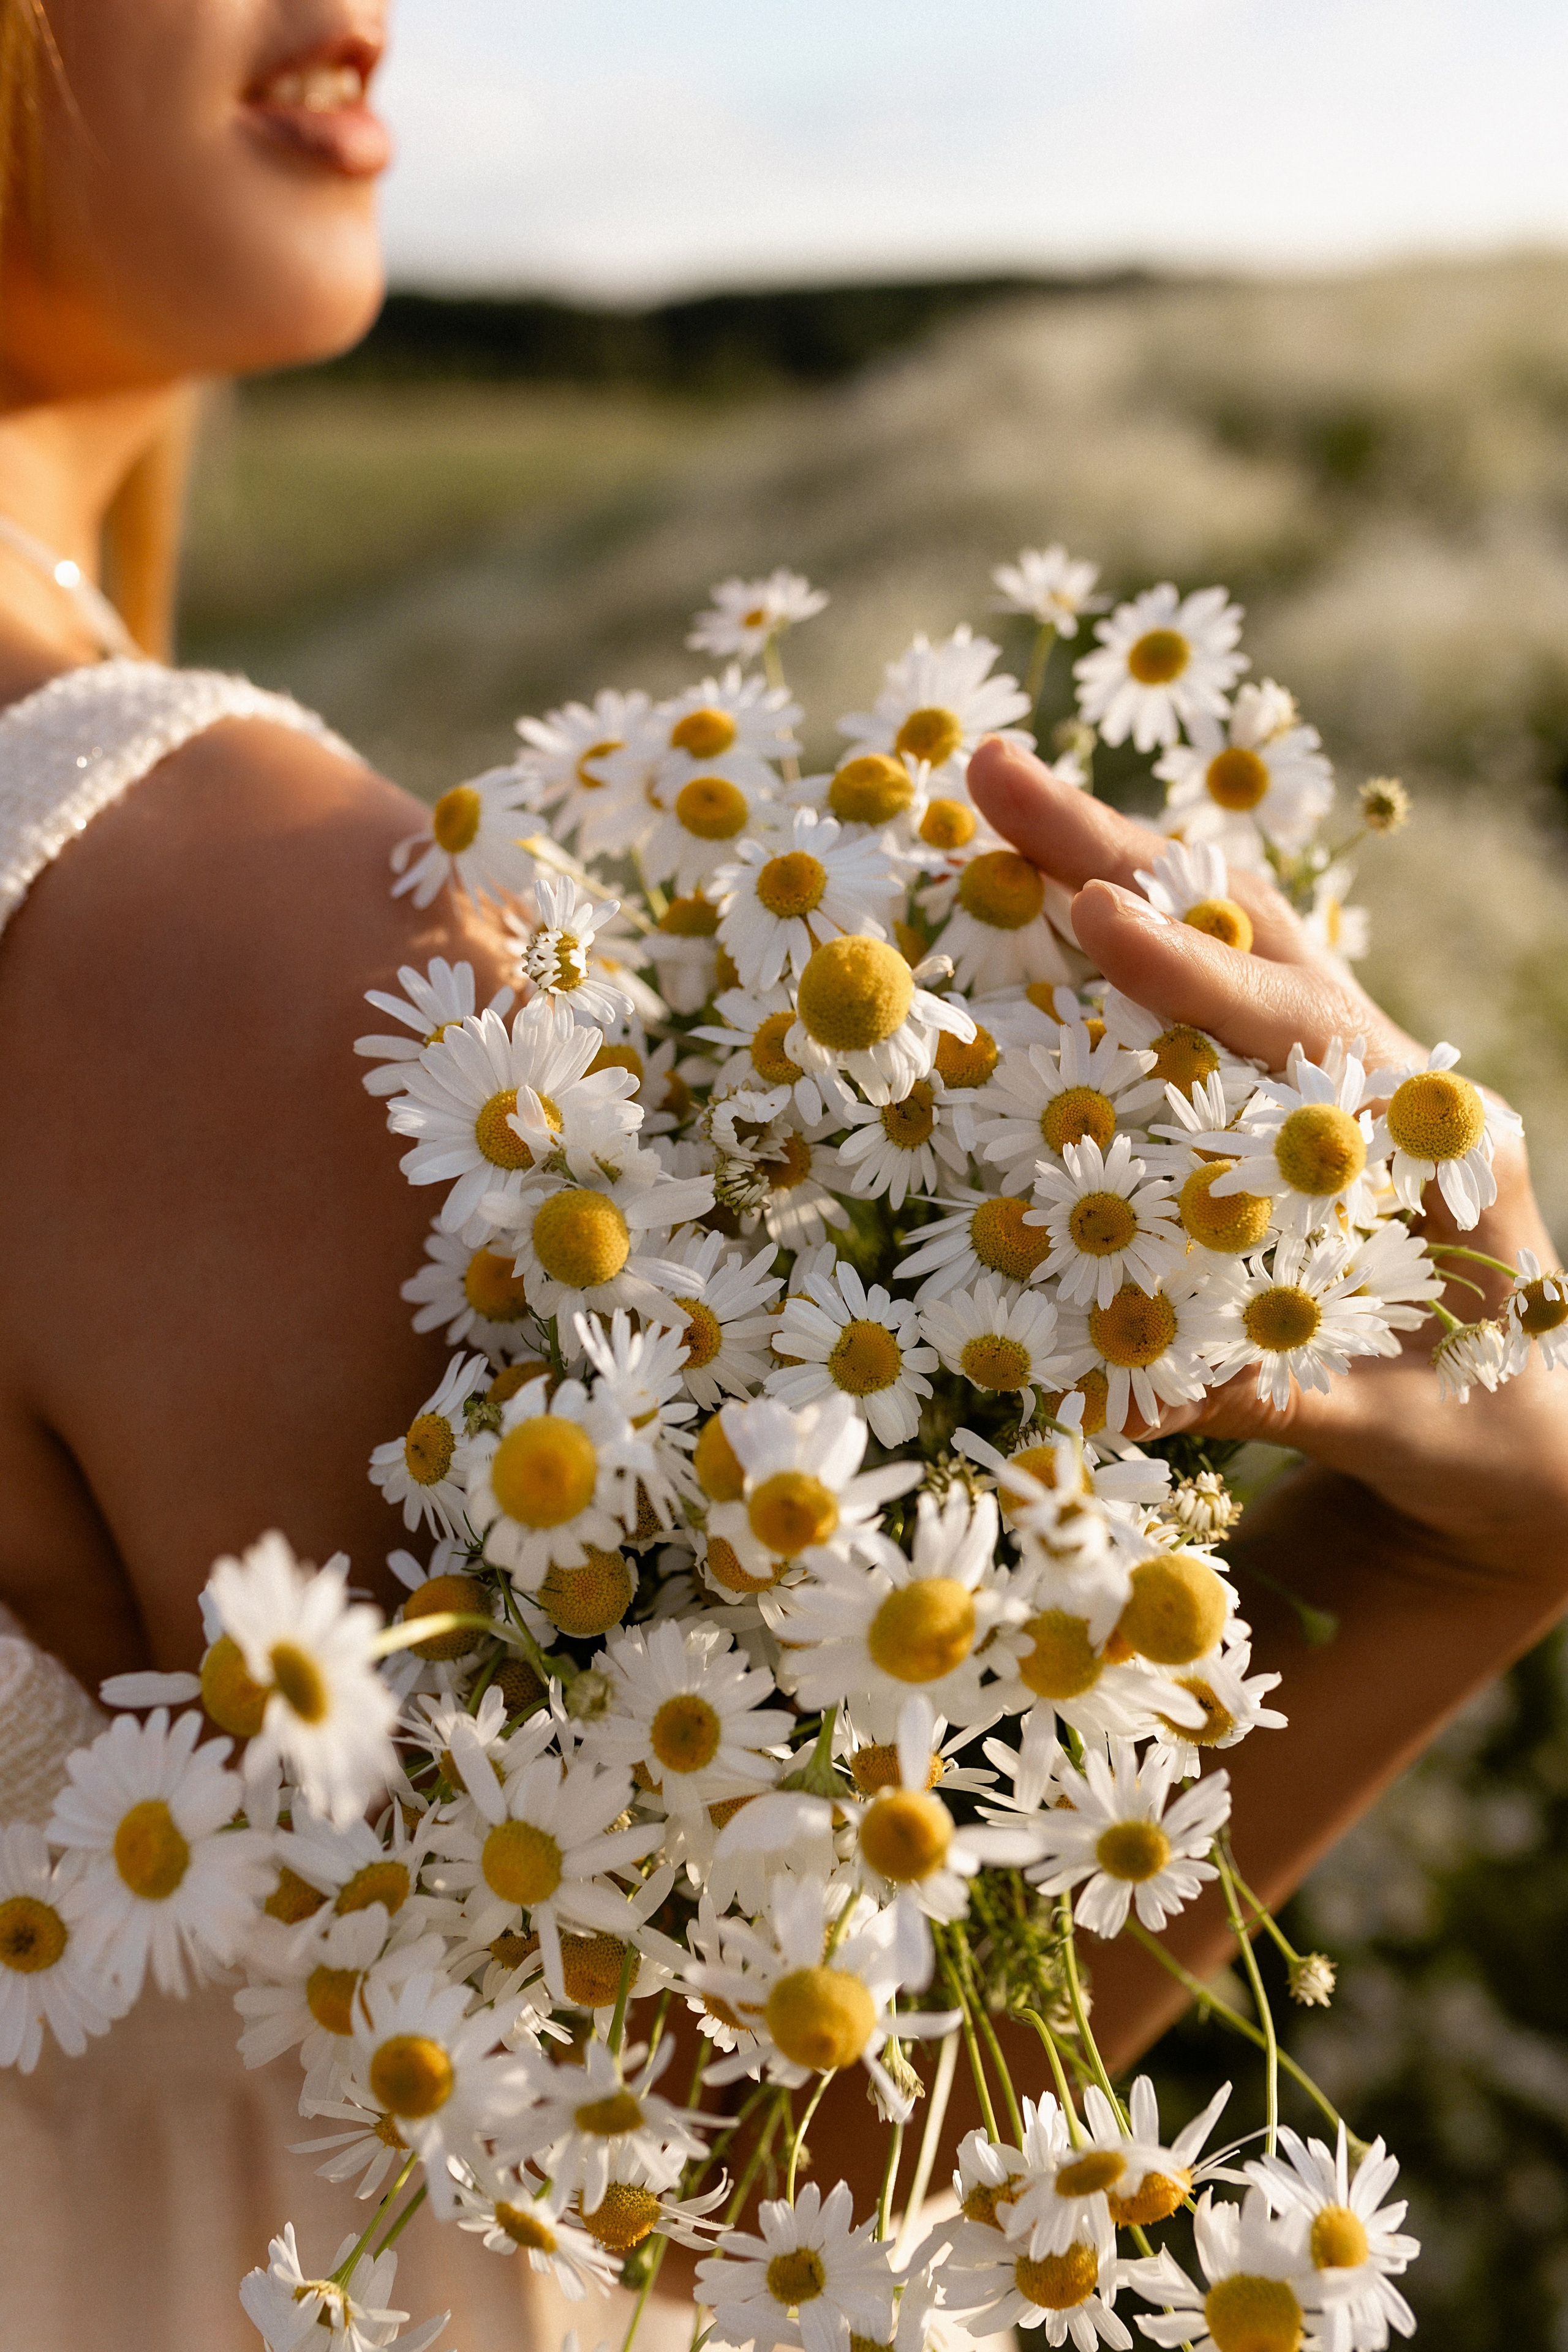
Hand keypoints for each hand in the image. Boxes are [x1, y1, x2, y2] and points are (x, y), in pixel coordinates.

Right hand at [968, 737, 1567, 1594]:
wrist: (1531, 1429)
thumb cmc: (1477, 1432)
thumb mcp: (1400, 1430)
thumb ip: (1282, 1399)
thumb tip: (1127, 1399)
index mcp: (1433, 1134)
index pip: (1298, 1027)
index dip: (1189, 976)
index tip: (1091, 917)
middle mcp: (1387, 1068)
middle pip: (1251, 929)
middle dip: (1116, 850)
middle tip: (990, 774)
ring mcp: (1346, 1064)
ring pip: (1233, 930)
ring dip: (1116, 861)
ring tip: (1001, 800)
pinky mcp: (1299, 1084)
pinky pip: (1215, 977)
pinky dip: (1131, 923)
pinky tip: (1043, 889)